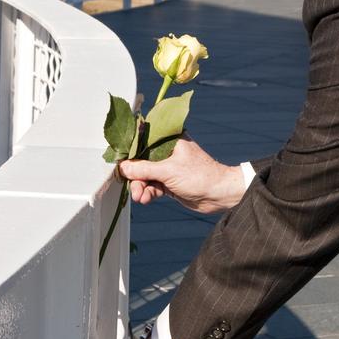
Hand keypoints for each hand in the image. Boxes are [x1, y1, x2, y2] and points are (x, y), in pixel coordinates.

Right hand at [118, 137, 245, 213]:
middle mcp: (168, 152)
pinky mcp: (170, 182)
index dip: (131, 151)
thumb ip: (144, 169)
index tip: (120, 160)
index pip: (144, 141)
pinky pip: (153, 186)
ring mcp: (169, 168)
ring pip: (146, 176)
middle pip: (142, 161)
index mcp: (170, 139)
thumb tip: (124, 167)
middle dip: (135, 175)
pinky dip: (148, 192)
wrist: (219, 195)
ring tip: (139, 196)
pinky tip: (145, 199)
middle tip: (131, 187)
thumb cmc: (201, 176)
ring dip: (140, 186)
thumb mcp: (168, 171)